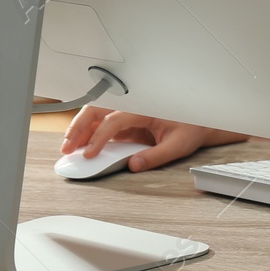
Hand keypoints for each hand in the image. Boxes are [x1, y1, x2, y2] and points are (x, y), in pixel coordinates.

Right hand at [60, 104, 250, 171]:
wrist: (202, 120)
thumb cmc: (192, 127)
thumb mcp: (178, 144)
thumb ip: (156, 156)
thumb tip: (133, 165)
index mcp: (145, 106)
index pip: (115, 119)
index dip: (99, 136)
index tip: (89, 152)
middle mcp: (134, 105)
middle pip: (98, 110)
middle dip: (79, 127)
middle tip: (67, 148)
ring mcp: (129, 111)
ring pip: (97, 114)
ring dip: (80, 128)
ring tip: (67, 147)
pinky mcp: (127, 120)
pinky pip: (103, 122)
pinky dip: (89, 132)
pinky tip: (80, 145)